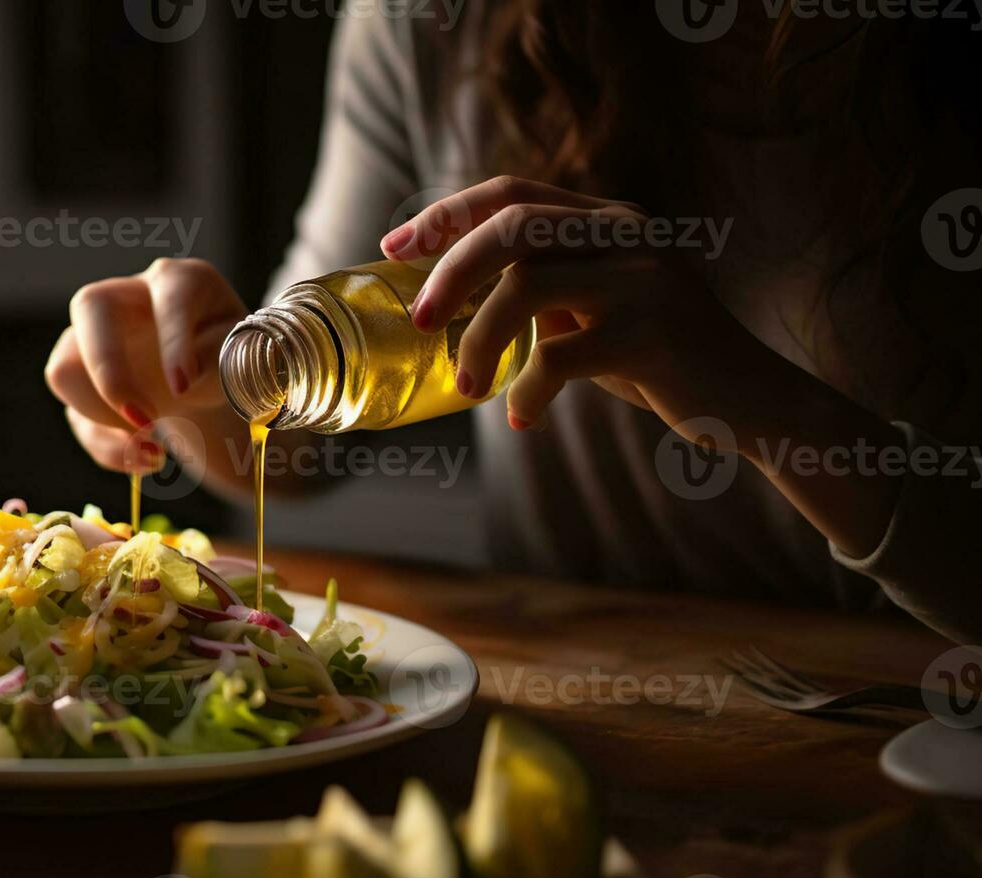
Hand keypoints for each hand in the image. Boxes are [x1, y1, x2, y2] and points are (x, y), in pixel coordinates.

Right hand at [45, 258, 247, 474]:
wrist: (206, 380)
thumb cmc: (227, 358)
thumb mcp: (243, 361)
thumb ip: (224, 366)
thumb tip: (181, 385)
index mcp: (179, 281)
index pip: (170, 296)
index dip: (173, 342)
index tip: (183, 388)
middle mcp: (127, 296)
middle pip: (89, 308)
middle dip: (111, 372)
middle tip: (145, 421)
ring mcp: (95, 334)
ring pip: (66, 367)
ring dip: (104, 419)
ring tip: (153, 450)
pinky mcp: (81, 375)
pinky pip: (75, 412)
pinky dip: (108, 445)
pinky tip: (146, 456)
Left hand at [380, 176, 767, 433]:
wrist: (752, 400)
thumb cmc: (659, 357)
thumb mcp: (598, 307)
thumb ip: (545, 285)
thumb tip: (450, 290)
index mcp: (610, 220)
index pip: (512, 192)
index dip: (446, 215)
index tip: (393, 246)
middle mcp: (628, 235)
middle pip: (511, 227)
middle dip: (449, 271)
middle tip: (419, 322)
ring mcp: (643, 281)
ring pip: (525, 287)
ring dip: (479, 341)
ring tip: (468, 385)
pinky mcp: (652, 335)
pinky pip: (558, 356)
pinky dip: (526, 390)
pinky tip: (522, 416)